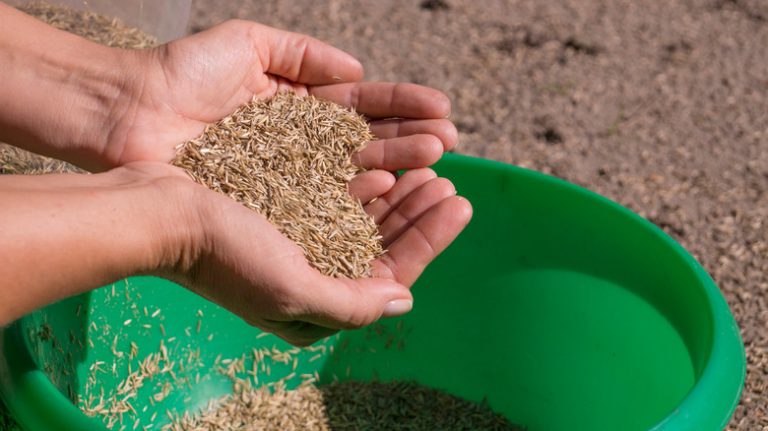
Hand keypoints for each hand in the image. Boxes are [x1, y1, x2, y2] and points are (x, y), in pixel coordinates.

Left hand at [107, 20, 456, 185]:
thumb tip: (357, 72)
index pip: (361, 104)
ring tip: (435, 159)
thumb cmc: (181, 74)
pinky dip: (354, 190)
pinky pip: (320, 195)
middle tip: (451, 141)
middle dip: (410, 138)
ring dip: (396, 163)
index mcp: (298, 105)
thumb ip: (303, 54)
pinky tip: (389, 183)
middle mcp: (300, 144)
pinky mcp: (271, 202)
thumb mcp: (247, 43)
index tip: (442, 108)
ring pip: (352, 169)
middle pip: (366, 139)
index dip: (401, 105)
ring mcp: (288, 175)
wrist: (127, 113)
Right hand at [167, 166, 471, 345]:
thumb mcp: (293, 291)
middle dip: (419, 214)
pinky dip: (364, 182)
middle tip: (449, 179)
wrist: (161, 213)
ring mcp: (298, 243)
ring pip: (364, 220)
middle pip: (382, 245)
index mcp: (317, 305)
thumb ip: (352, 304)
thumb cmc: (224, 255)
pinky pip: (337, 198)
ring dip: (399, 194)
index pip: (391, 275)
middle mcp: (312, 277)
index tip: (459, 203)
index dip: (429, 240)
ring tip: (429, 165)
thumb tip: (403, 300)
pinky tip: (384, 164)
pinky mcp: (284, 212)